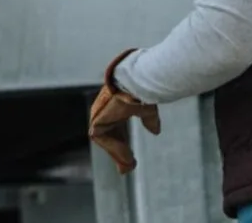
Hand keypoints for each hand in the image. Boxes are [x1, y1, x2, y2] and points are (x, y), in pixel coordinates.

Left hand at [89, 49, 160, 174]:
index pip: (114, 128)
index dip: (121, 143)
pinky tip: (127, 156)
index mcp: (114, 106)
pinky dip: (114, 149)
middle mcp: (104, 110)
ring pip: (105, 140)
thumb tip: (155, 131)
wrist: (136, 83)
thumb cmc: (142, 90)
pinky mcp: (97, 120)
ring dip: (117, 153)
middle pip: (108, 136)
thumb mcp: (146, 108)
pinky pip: (102, 139)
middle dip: (118, 153)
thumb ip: (149, 120)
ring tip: (130, 165)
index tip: (131, 159)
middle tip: (127, 169)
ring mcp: (98, 114)